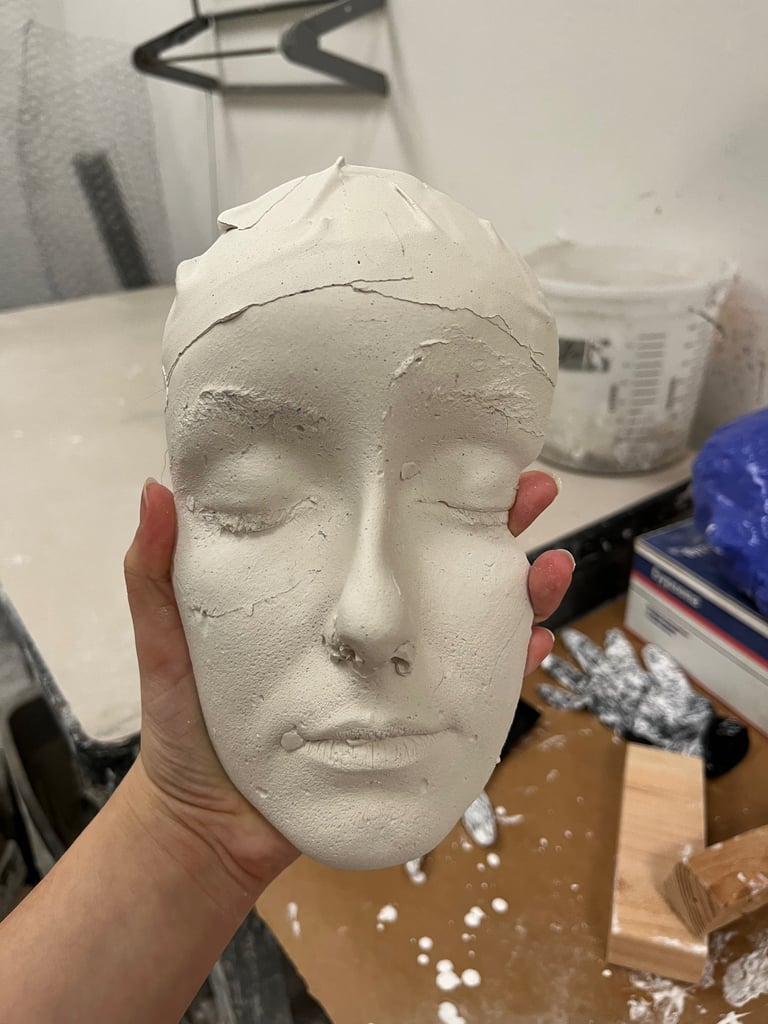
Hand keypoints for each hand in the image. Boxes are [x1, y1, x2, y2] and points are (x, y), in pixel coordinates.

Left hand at [123, 471, 571, 891]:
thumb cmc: (188, 725)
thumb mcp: (168, 641)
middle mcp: (370, 621)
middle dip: (497, 522)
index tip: (453, 445)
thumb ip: (156, 574)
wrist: (210, 825)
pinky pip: (477, 694)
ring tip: (549, 566)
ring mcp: (398, 671)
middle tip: (533, 490)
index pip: (378, 524)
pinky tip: (535, 643)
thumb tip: (155, 491)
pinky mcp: (414, 724)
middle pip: (444, 560)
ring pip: (475, 619)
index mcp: (323, 588)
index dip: (419, 484)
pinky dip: (513, 666)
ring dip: (522, 589)